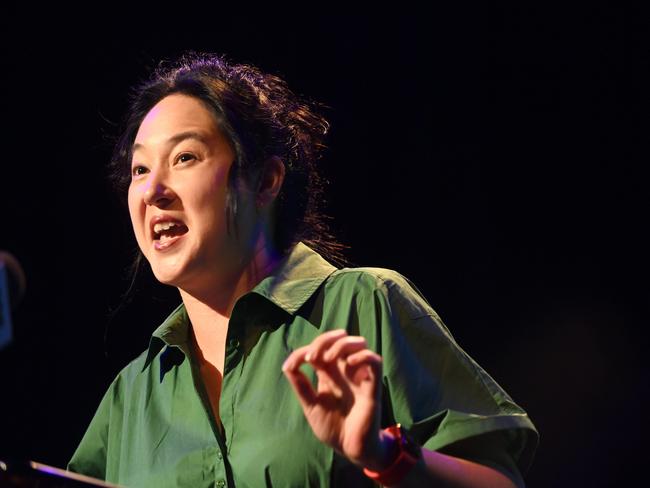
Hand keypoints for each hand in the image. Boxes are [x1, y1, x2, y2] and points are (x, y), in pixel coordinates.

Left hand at [282, 329, 386, 468]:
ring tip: (328, 359)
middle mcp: (345, 370)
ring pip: (358, 342)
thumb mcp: (311, 406)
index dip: (302, 351)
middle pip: (340, 338)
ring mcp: (359, 376)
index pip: (319, 348)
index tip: (291, 367)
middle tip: (312, 357)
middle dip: (324, 340)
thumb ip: (301, 386)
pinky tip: (348, 365)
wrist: (350, 449)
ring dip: (341, 345)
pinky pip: (374, 360)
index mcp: (329, 372)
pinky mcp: (372, 385)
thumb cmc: (332, 427)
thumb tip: (287, 366)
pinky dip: (362, 356)